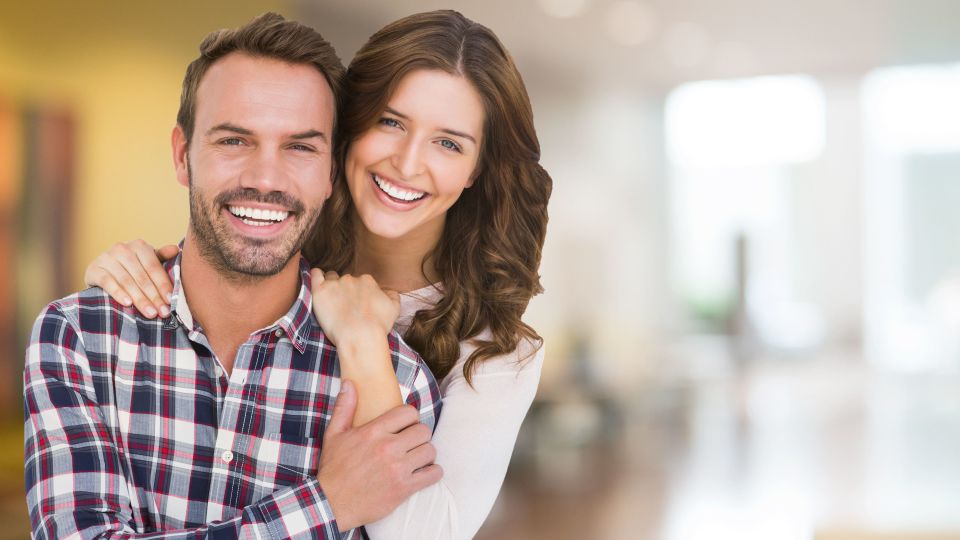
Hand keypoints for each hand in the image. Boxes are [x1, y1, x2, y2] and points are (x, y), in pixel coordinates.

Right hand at [83, 240, 178, 318]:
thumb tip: (176, 249)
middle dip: (154, 296)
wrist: (101, 270)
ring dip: (139, 299)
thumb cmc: (132, 267)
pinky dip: (118, 293)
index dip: (163, 285)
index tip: (172, 301)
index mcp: (139, 246)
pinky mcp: (94, 269)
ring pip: (126, 281)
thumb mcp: (147, 262)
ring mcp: (106, 258)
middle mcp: (122, 248)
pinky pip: (107, 282)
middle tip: (163, 312)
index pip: (154, 268)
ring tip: (150, 313)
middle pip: (142, 277)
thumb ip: (162, 257)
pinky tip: (128, 303)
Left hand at [310, 269, 399, 345]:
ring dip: (331, 285)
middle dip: (345, 290)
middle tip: (345, 307)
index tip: (357, 305)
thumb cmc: (378, 325)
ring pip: (331, 277)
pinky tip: (318, 282)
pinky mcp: (320, 291)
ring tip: (331, 300)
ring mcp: (335, 284)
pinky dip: (316, 276)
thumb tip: (388, 292)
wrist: (360, 336)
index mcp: (368, 281)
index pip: (361, 282)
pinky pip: (315, 274)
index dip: (359, 293)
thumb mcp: (394, 309)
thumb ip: (392, 296)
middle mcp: (352, 278)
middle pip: (346, 280)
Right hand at [318, 380, 441, 529]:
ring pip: (430, 451)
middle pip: (423, 430)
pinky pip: (433, 474)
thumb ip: (344, 407)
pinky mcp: (404, 488)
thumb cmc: (333, 468)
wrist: (330, 503)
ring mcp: (397, 469)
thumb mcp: (334, 434)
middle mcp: (388, 448)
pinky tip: (424, 472)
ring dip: (426, 453)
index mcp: (373, 432)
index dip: (410, 417)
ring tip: (417, 457)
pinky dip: (433, 472)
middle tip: (411, 442)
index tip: (405, 425)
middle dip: (419, 435)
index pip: (409, 413)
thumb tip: (349, 383)